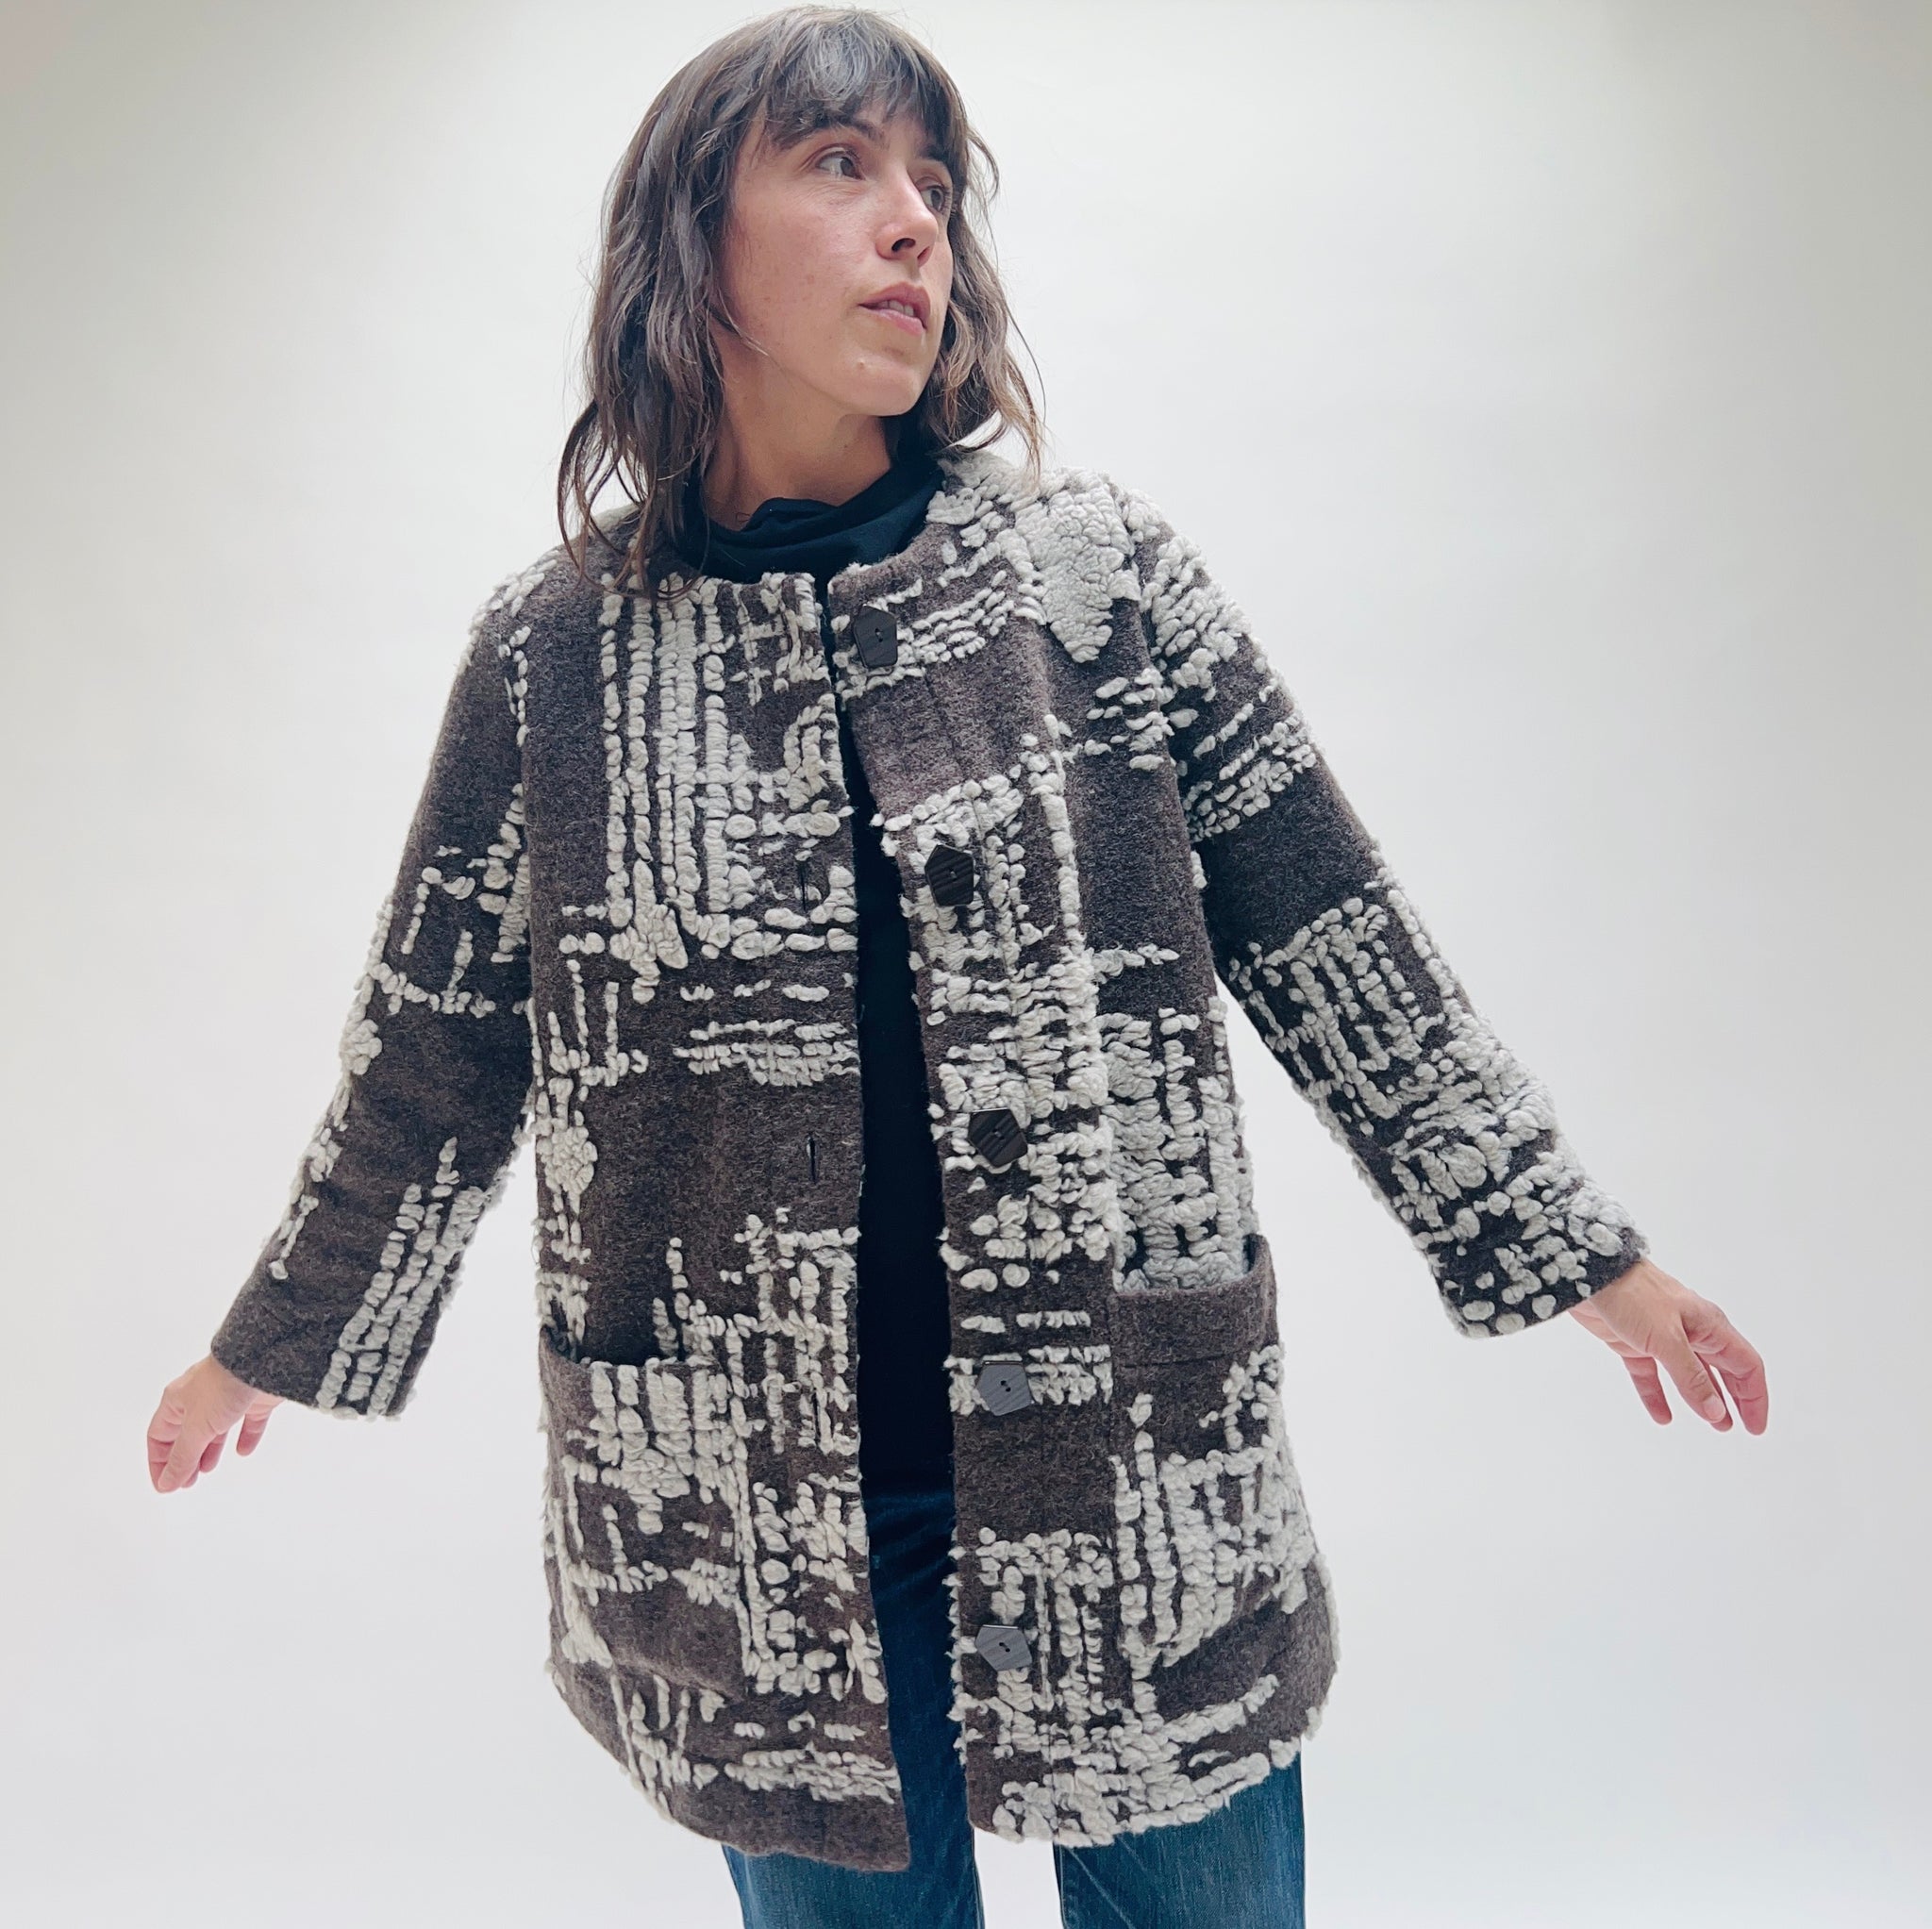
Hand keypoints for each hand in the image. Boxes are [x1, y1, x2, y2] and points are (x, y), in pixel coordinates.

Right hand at [148, 1354, 282, 1492]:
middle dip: (185, 1459)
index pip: (159, 1436)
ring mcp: (228, 1397)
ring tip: (208, 1469)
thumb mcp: (196, 1429)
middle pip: (185, 1434)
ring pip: (214, 1429)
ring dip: (210, 1451)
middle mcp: (200, 1398)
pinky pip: (248, 1421)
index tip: (165, 1485)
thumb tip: (167, 1483)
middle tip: (188, 1482)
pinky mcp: (255, 1398)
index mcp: (177, 1401)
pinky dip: (245, 1437)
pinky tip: (243, 1451)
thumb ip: (182, 1458)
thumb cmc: (221, 1385)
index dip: (159, 1462)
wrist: (263, 1360)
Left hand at [1567, 1258, 1767, 1433]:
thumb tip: (1716, 1412)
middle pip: (1722, 1370)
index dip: (1754, 1396)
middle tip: (1739, 1429)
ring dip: (1701, 1399)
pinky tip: (1662, 1416)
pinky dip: (1657, 1395)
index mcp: (1709, 1325)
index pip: (1746, 1364)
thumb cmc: (1633, 1294)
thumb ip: (1691, 1377)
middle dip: (1734, 1399)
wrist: (1588, 1273)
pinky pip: (1651, 1375)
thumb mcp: (1667, 1339)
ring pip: (1689, 1375)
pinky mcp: (1633, 1342)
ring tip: (1713, 1424)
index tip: (1755, 1427)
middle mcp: (1691, 1331)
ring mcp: (1662, 1337)